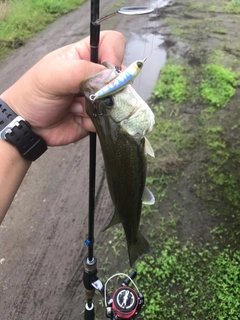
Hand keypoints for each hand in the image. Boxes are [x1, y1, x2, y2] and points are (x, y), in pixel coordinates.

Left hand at [1, 31, 125, 145]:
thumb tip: (112, 78)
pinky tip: (76, 118)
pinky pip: (108, 118)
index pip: (112, 43)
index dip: (115, 53)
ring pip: (115, 100)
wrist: (28, 125)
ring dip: (96, 107)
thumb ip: (82, 72)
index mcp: (83, 56)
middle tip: (85, 94)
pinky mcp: (97, 116)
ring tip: (74, 108)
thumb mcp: (53, 76)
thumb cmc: (34, 94)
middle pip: (119, 76)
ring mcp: (97, 97)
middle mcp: (94, 75)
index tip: (109, 70)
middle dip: (106, 89)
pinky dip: (93, 121)